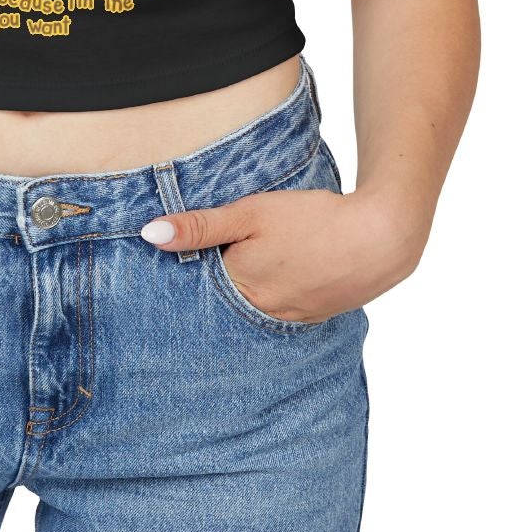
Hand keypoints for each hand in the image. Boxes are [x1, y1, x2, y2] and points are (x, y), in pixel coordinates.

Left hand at [140, 182, 422, 322]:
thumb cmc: (313, 220)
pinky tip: (282, 276)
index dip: (186, 273)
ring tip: (249, 268)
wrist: (380, 237)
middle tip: (211, 266)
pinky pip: (281, 311)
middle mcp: (262, 314)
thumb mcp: (250, 212)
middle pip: (223, 303)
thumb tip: (150, 234)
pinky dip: (274, 297)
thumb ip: (201, 226)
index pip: (196, 290)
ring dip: (246, 293)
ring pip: (253, 309)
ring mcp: (291, 319)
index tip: (176, 262)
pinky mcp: (314, 316)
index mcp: (240, 289)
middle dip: (213, 287)